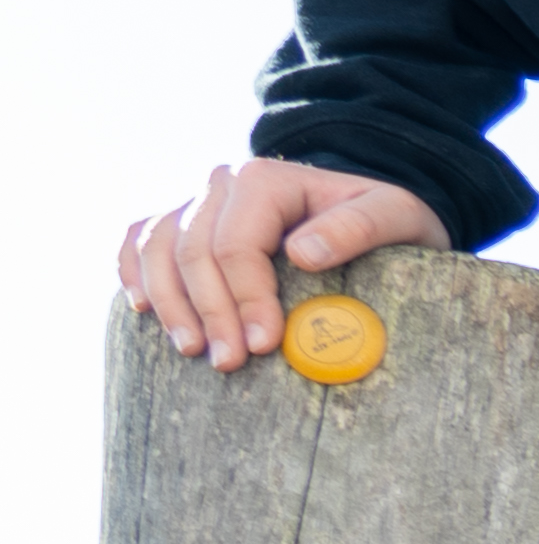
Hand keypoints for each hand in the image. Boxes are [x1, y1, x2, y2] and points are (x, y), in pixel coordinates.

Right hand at [120, 161, 452, 372]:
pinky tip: (144, 308)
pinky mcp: (186, 221)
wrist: (370, 209)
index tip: (262, 345)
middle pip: (193, 250)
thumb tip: (302, 253)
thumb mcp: (396, 216)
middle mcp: (222, 184)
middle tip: (227, 362)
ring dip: (168, 301)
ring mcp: (200, 201)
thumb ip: (358, 229)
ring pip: (158, 247)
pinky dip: (137, 272)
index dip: (245, 298)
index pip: (237, 244)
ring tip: (191, 349)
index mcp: (265, 180)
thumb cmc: (389, 217)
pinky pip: (142, 241)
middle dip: (208, 311)